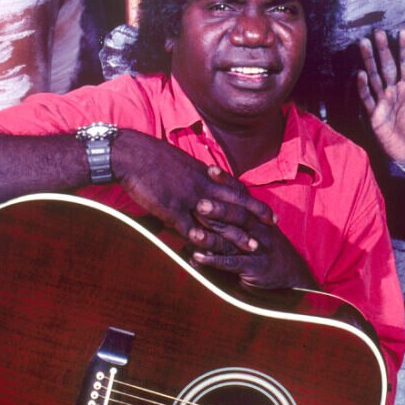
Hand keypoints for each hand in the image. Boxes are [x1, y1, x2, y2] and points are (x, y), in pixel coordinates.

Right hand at [113, 131, 274, 250]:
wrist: (133, 154)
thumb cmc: (154, 157)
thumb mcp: (183, 164)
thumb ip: (197, 176)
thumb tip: (206, 182)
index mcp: (205, 175)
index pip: (237, 190)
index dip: (255, 203)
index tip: (270, 214)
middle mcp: (203, 186)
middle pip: (235, 204)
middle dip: (254, 219)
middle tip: (271, 231)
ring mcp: (188, 198)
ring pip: (218, 218)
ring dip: (234, 234)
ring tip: (251, 247)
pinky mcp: (171, 207)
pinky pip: (188, 226)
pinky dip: (199, 239)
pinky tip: (209, 250)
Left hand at [190, 192, 315, 290]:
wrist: (292, 275)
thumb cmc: (266, 248)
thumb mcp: (257, 228)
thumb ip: (235, 216)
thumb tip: (205, 200)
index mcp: (258, 216)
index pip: (242, 195)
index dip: (227, 182)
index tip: (210, 170)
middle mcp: (260, 229)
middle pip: (239, 215)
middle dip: (219, 209)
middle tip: (199, 203)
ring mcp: (258, 248)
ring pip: (234, 239)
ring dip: (211, 237)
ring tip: (192, 233)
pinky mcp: (255, 267)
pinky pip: (233, 263)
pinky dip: (214, 261)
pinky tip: (197, 258)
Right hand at [357, 29, 404, 165]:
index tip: (404, 31)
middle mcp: (395, 91)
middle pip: (387, 66)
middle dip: (383, 49)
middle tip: (378, 31)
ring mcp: (384, 102)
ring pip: (375, 77)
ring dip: (369, 61)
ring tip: (364, 44)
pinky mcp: (376, 115)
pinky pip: (368, 98)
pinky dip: (364, 87)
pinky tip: (361, 74)